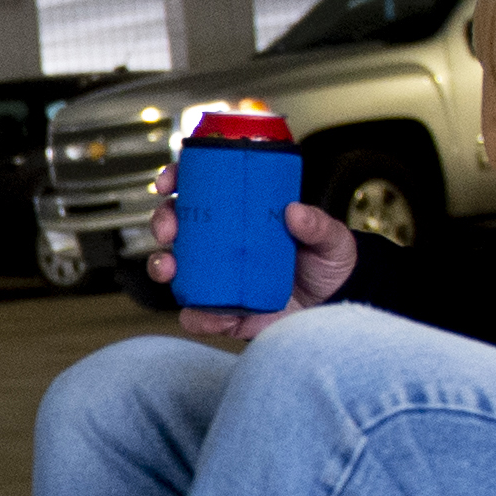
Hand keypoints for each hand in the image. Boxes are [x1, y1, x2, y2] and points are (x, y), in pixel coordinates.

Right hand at [149, 185, 358, 342]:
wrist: (334, 312)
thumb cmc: (327, 267)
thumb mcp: (331, 239)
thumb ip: (318, 225)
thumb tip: (295, 211)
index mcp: (242, 215)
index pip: (202, 189)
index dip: (179, 179)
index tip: (169, 182)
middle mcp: (222, 244)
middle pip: (177, 225)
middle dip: (162, 222)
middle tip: (169, 228)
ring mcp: (218, 277)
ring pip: (173, 268)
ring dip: (162, 265)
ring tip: (171, 268)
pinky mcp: (222, 313)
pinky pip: (197, 316)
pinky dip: (197, 316)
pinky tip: (211, 314)